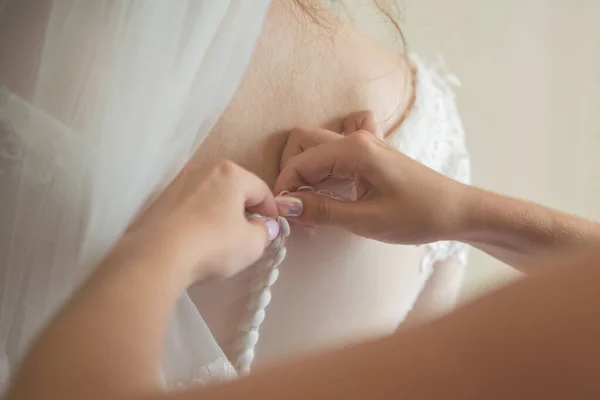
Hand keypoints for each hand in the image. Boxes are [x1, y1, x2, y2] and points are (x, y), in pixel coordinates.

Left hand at [121, 160, 279, 282]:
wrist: (156, 255)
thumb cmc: (214, 244)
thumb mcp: (252, 245)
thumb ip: (265, 232)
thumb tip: (265, 226)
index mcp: (230, 173)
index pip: (261, 189)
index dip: (272, 210)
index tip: (272, 228)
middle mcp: (203, 169)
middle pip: (234, 188)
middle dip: (245, 208)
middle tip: (249, 233)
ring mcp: (178, 182)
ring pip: (210, 195)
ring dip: (221, 212)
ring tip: (222, 237)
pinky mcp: (159, 199)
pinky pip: (190, 206)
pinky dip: (199, 217)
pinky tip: (198, 239)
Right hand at [274, 111, 469, 244]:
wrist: (457, 211)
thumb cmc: (420, 215)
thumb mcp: (367, 220)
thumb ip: (323, 210)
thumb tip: (285, 205)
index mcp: (355, 149)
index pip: (301, 160)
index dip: (285, 186)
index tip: (282, 213)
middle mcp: (357, 139)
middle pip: (303, 142)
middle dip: (291, 174)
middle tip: (295, 208)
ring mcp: (364, 143)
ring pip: (316, 147)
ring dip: (306, 173)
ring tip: (311, 207)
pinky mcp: (370, 154)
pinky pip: (335, 152)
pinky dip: (323, 169)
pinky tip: (329, 190)